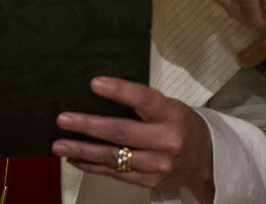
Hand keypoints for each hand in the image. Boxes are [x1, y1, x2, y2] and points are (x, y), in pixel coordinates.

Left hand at [52, 77, 213, 199]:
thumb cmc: (180, 124)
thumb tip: (97, 94)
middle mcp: (165, 141)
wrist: (206, 159)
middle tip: (63, 119)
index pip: (143, 100)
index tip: (94, 84)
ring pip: (113, 157)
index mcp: (171, 114)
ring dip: (82, 151)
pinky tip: (74, 158)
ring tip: (59, 145)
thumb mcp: (168, 106)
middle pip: (121, 133)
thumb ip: (140, 103)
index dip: (118, 91)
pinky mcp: (148, 181)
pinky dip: (92, 165)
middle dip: (88, 126)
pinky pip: (115, 173)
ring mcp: (156, 165)